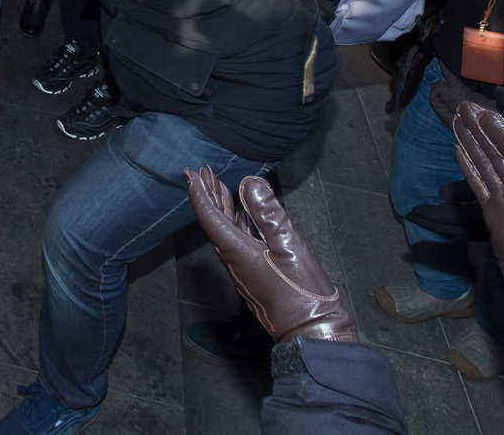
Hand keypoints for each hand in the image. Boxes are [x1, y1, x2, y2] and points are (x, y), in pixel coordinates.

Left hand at [186, 167, 356, 343]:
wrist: (313, 331)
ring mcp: (245, 268)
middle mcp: (235, 260)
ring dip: (221, 206)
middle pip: (215, 221)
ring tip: (218, 185)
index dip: (199, 193)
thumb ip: (269, 214)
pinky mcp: (256, 274)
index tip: (190, 173)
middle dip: (208, 194)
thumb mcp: (289, 247)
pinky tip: (242, 215)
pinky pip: (238, 241)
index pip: (210, 217)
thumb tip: (249, 182)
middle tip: (202, 171)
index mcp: (237, 252)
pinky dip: (237, 223)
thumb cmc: (303, 294)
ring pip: (226, 231)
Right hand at [451, 102, 503, 348]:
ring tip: (459, 119)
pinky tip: (460, 150)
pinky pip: (480, 185)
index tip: (485, 113)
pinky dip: (469, 166)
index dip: (502, 134)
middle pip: (500, 154)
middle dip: (484, 129)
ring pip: (488, 165)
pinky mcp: (497, 216)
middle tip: (465, 106)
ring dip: (474, 141)